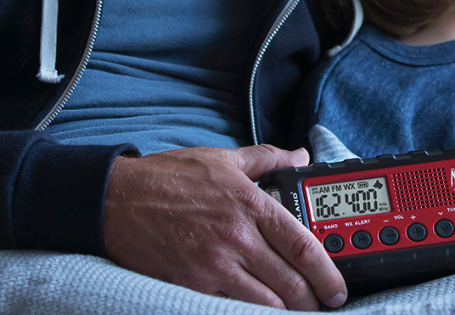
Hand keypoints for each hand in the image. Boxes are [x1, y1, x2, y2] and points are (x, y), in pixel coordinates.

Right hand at [102, 144, 346, 309]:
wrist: (117, 200)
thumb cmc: (168, 178)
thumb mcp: (222, 159)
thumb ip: (267, 159)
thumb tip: (301, 155)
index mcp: (250, 204)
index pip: (303, 244)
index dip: (327, 272)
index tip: (337, 286)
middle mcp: (237, 236)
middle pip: (291, 282)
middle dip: (312, 300)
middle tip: (319, 304)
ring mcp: (215, 264)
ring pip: (267, 303)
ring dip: (285, 312)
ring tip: (292, 311)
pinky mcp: (193, 285)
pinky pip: (233, 308)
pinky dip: (251, 313)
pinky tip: (258, 311)